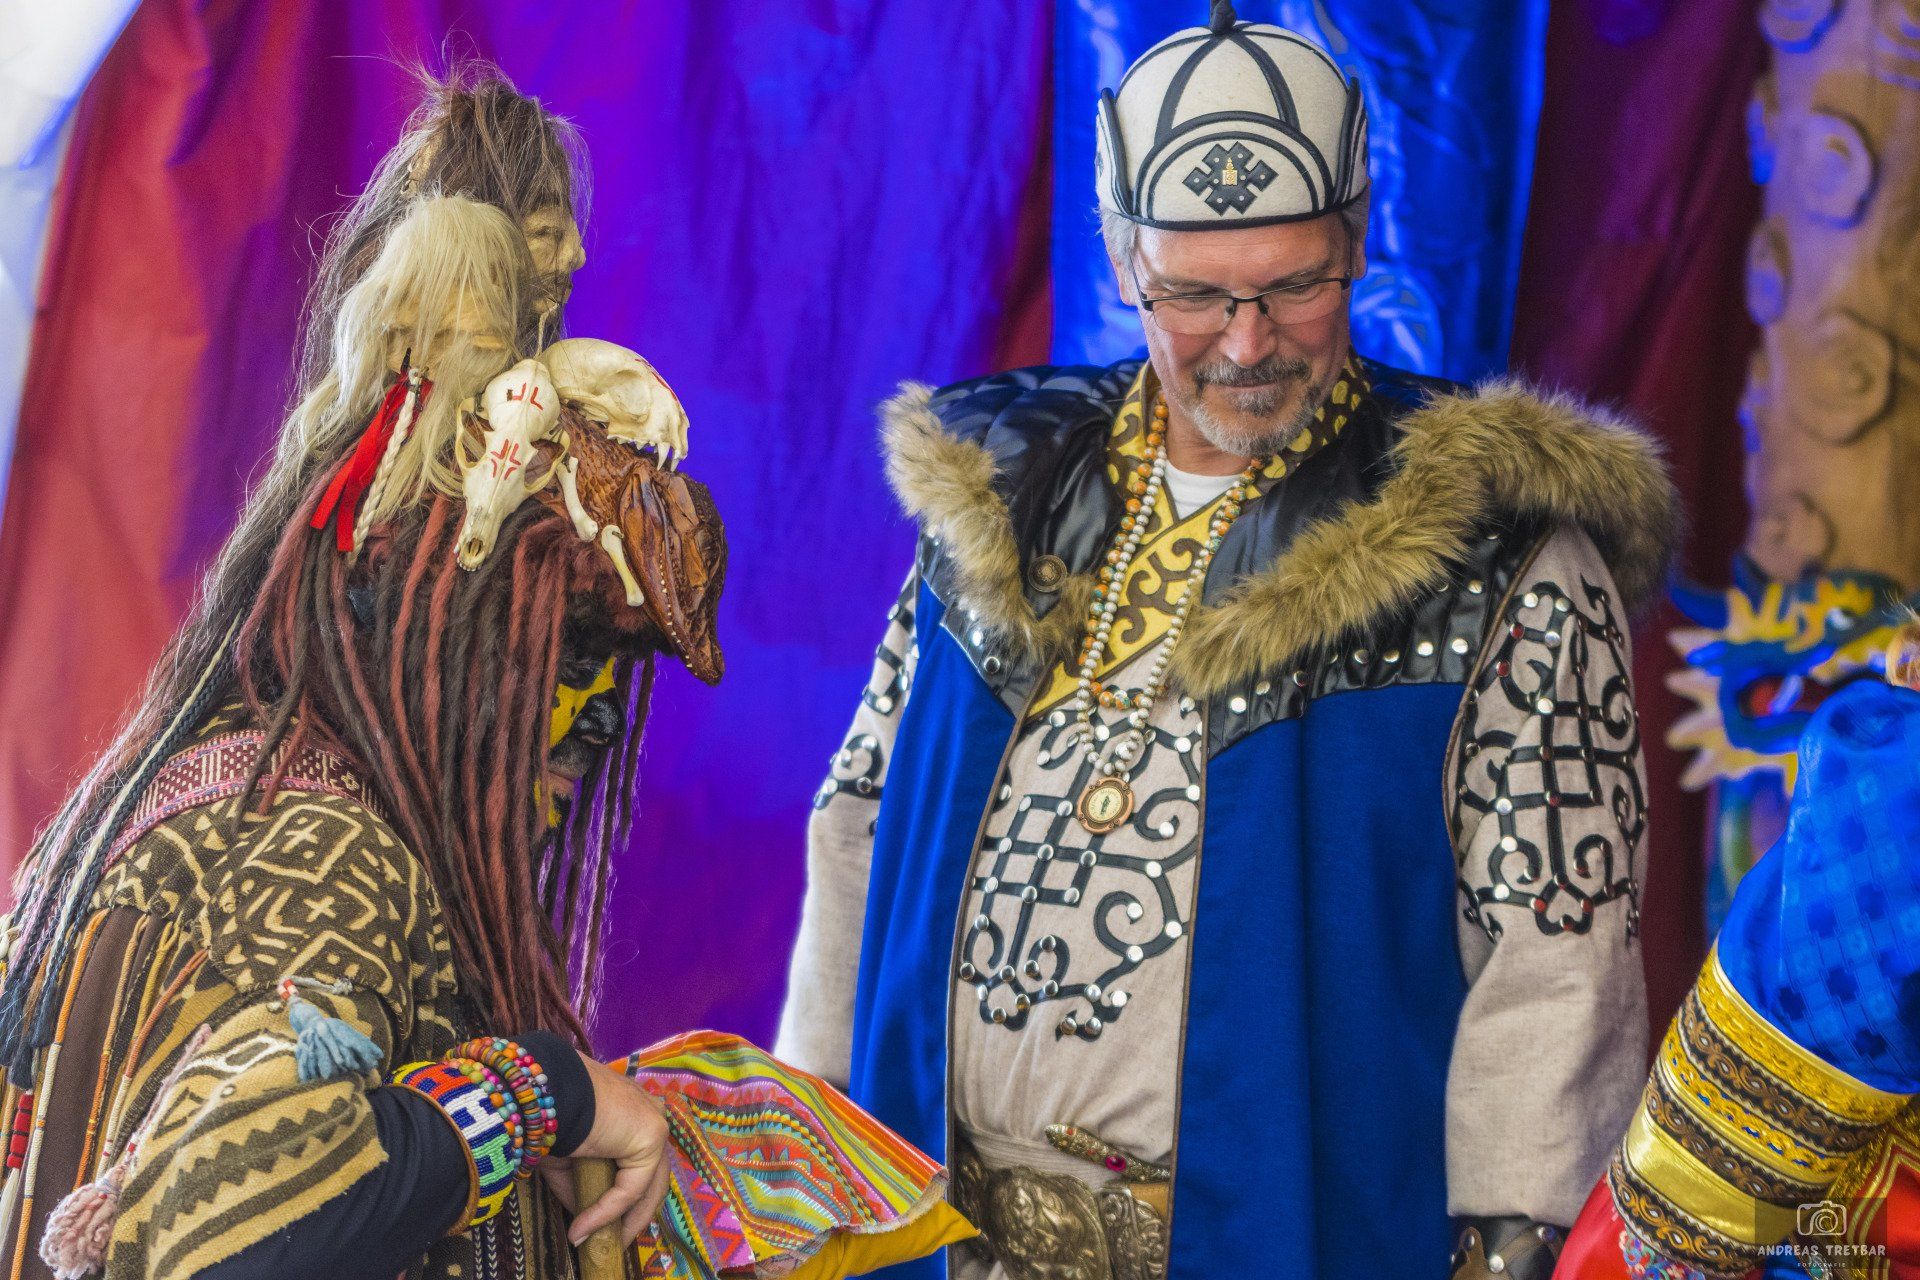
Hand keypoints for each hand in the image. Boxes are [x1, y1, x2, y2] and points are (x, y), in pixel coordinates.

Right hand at [536, 1053, 671, 1245]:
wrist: (547, 1089)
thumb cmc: (548, 1114)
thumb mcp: (563, 1158)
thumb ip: (579, 1187)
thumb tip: (585, 1221)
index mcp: (629, 1112)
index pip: (640, 1160)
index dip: (627, 1196)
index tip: (611, 1224)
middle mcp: (647, 1113)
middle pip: (652, 1175)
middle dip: (634, 1214)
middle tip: (616, 1242)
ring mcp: (654, 1122)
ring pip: (648, 1184)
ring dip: (627, 1220)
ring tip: (607, 1245)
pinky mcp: (652, 1135)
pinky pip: (630, 1187)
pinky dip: (606, 1212)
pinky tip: (582, 1228)